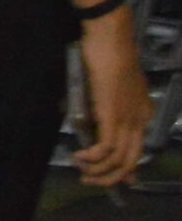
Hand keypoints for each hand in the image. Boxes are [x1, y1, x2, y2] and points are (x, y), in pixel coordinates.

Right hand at [72, 8, 150, 187]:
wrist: (110, 39)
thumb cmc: (105, 54)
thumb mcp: (106, 84)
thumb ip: (101, 103)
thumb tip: (85, 122)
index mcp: (142, 112)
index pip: (139, 149)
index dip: (129, 170)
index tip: (120, 181)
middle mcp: (139, 120)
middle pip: (131, 160)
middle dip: (110, 178)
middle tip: (89, 181)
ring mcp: (128, 120)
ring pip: (119, 160)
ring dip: (98, 171)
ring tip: (80, 170)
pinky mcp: (113, 117)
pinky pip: (105, 149)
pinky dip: (92, 158)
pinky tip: (79, 156)